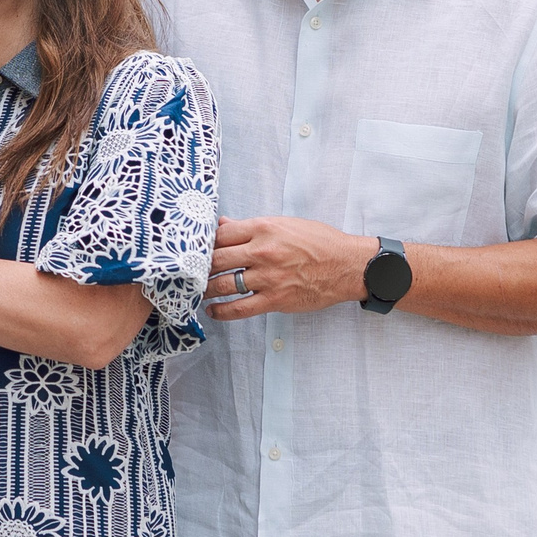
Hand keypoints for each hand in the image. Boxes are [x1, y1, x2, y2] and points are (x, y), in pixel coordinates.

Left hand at [203, 215, 372, 319]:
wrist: (347, 265)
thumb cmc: (319, 242)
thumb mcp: (285, 224)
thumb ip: (251, 227)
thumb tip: (223, 225)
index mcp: (264, 228)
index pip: (221, 234)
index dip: (204, 243)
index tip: (195, 249)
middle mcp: (262, 251)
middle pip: (216, 259)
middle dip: (199, 267)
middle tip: (189, 272)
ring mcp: (268, 277)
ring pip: (223, 285)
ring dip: (206, 290)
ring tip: (197, 291)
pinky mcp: (275, 299)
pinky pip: (240, 308)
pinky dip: (222, 312)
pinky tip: (213, 310)